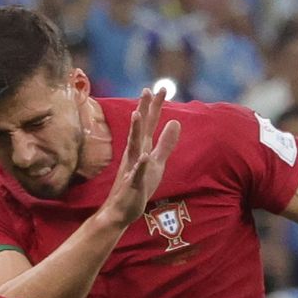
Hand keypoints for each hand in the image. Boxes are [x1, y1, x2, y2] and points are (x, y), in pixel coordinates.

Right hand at [98, 88, 180, 227]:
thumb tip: (176, 121)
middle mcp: (135, 154)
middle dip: (143, 110)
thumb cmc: (139, 184)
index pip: (150, 124)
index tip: (161, 88)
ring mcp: (132, 168)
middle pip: (140, 129)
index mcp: (142, 147)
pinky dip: (140, 165)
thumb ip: (166, 143)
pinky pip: (137, 174)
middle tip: (146, 90)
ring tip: (137, 115)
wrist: (121, 210)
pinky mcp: (133, 184)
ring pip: (134, 147)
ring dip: (135, 132)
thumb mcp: (157, 161)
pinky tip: (144, 157)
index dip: (155, 107)